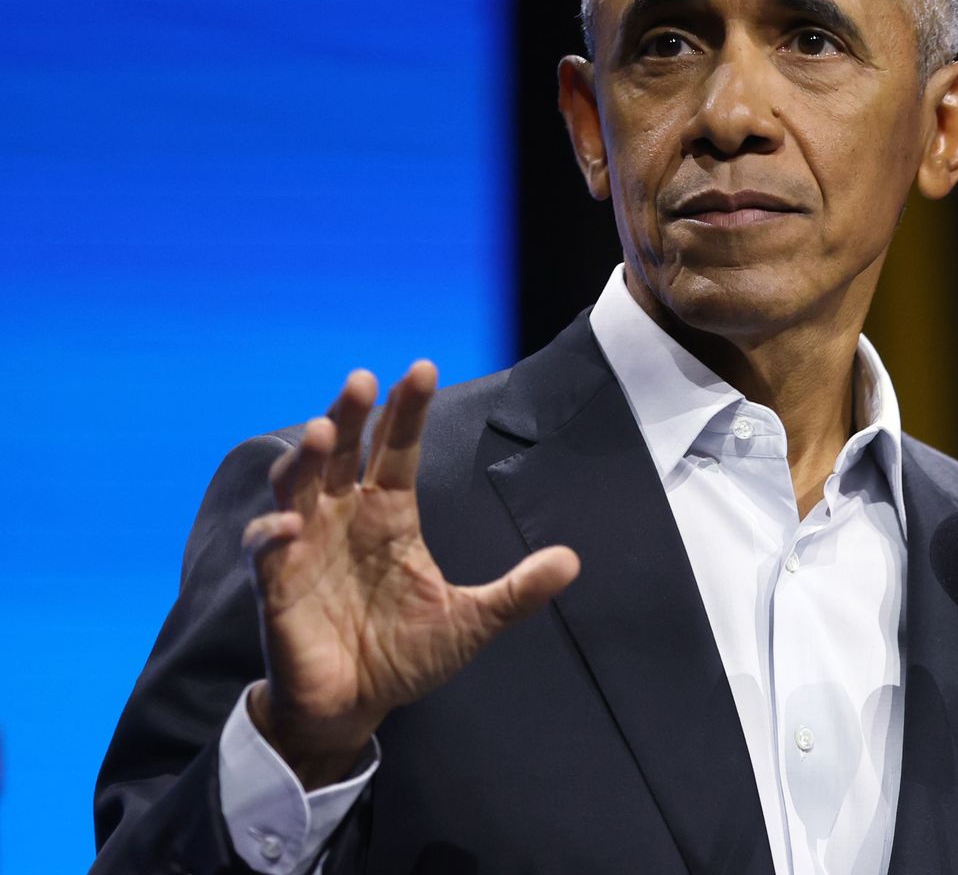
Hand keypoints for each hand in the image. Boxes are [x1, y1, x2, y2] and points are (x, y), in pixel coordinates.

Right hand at [242, 362, 580, 788]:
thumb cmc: (405, 655)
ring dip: (305, 458)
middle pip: (342, 452)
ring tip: (320, 430)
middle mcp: (343, 518)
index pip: (396, 451)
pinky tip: (287, 525)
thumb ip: (518, 591)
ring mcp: (305, 547)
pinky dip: (270, 535)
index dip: (406, 412)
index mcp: (389, 515)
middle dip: (350, 415)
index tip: (421, 369)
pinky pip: (265, 551)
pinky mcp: (276, 586)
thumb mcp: (471, 622)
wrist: (355, 706)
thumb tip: (572, 560)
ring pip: (297, 486)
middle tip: (362, 380)